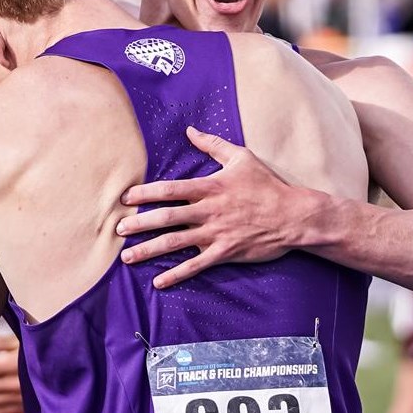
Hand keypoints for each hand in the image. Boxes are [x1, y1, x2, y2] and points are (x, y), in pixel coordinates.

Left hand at [116, 126, 309, 288]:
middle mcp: (208, 211)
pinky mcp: (224, 253)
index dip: (145, 194)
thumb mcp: (242, 158)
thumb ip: (213, 145)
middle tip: (119, 229)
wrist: (293, 216)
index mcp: (210, 187)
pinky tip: (159, 281)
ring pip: (175, 243)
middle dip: (139, 224)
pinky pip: (196, 265)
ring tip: (127, 257)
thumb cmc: (267, 185)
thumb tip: (190, 131)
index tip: (126, 198)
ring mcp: (215, 234)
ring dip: (149, 250)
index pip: (170, 189)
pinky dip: (176, 274)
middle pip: (166, 218)